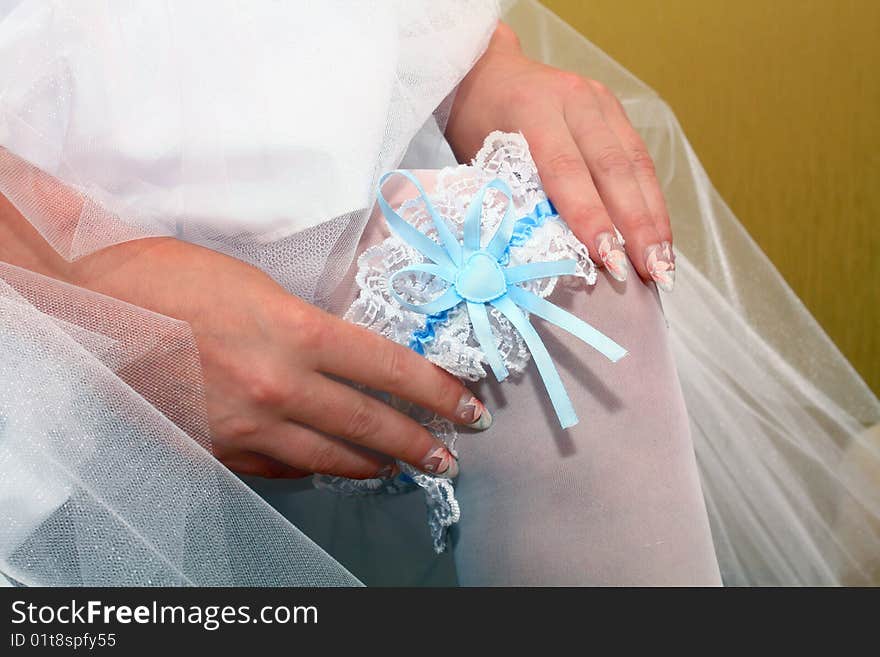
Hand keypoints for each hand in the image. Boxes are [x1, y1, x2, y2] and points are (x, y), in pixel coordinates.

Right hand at [0, 178, 490, 479]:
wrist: (88, 310)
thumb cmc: (168, 278)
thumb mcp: (256, 285)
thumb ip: (307, 325)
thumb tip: (346, 354)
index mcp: (295, 332)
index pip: (389, 368)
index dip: (436, 390)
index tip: (467, 405)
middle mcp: (280, 387)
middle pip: (370, 426)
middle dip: (418, 443)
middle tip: (448, 455)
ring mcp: (249, 426)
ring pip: (330, 460)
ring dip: (374, 466)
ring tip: (402, 469)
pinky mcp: (219, 449)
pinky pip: (282, 470)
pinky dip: (314, 470)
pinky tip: (331, 469)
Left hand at [447, 22, 674, 290]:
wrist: (486, 72)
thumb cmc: (477, 127)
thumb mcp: (482, 159)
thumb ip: (516, 197)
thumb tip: (551, 256)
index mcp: (533, 109)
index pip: (566, 169)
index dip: (590, 217)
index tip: (609, 261)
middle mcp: (574, 100)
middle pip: (613, 168)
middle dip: (636, 227)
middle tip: (652, 274)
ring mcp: (600, 101)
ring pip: (636, 165)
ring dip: (654, 220)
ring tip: (664, 266)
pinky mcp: (615, 110)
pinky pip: (640, 160)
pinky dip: (651, 203)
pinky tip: (659, 238)